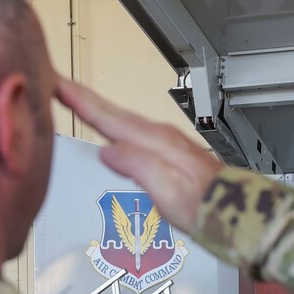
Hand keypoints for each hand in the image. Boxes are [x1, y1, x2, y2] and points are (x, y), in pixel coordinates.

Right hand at [56, 77, 222, 231]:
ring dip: (97, 107)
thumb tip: (109, 151)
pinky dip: (115, 122)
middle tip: (55, 80)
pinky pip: (134, 130)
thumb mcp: (169, 193)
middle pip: (113, 112)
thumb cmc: (207, 208)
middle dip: (83, 96)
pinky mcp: (171, 153)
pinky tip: (110, 126)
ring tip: (74, 98)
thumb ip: (139, 167)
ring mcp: (168, 143)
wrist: (239, 214)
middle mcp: (162, 138)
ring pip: (123, 119)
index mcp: (156, 144)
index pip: (109, 117)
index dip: (80, 101)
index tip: (55, 83)